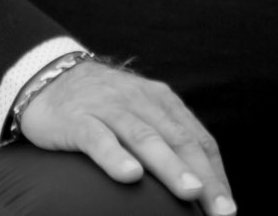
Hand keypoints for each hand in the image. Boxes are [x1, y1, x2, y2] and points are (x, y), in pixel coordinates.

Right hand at [18, 58, 234, 212]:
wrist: (49, 76)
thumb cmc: (102, 106)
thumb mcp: (140, 115)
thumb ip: (164, 141)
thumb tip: (196, 185)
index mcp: (163, 102)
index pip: (198, 139)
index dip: (216, 173)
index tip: (228, 206)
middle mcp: (142, 102)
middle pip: (179, 141)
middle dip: (204, 177)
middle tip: (222, 210)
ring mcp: (110, 109)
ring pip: (146, 138)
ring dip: (171, 166)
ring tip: (191, 192)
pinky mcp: (78, 120)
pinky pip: (98, 139)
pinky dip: (116, 157)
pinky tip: (130, 176)